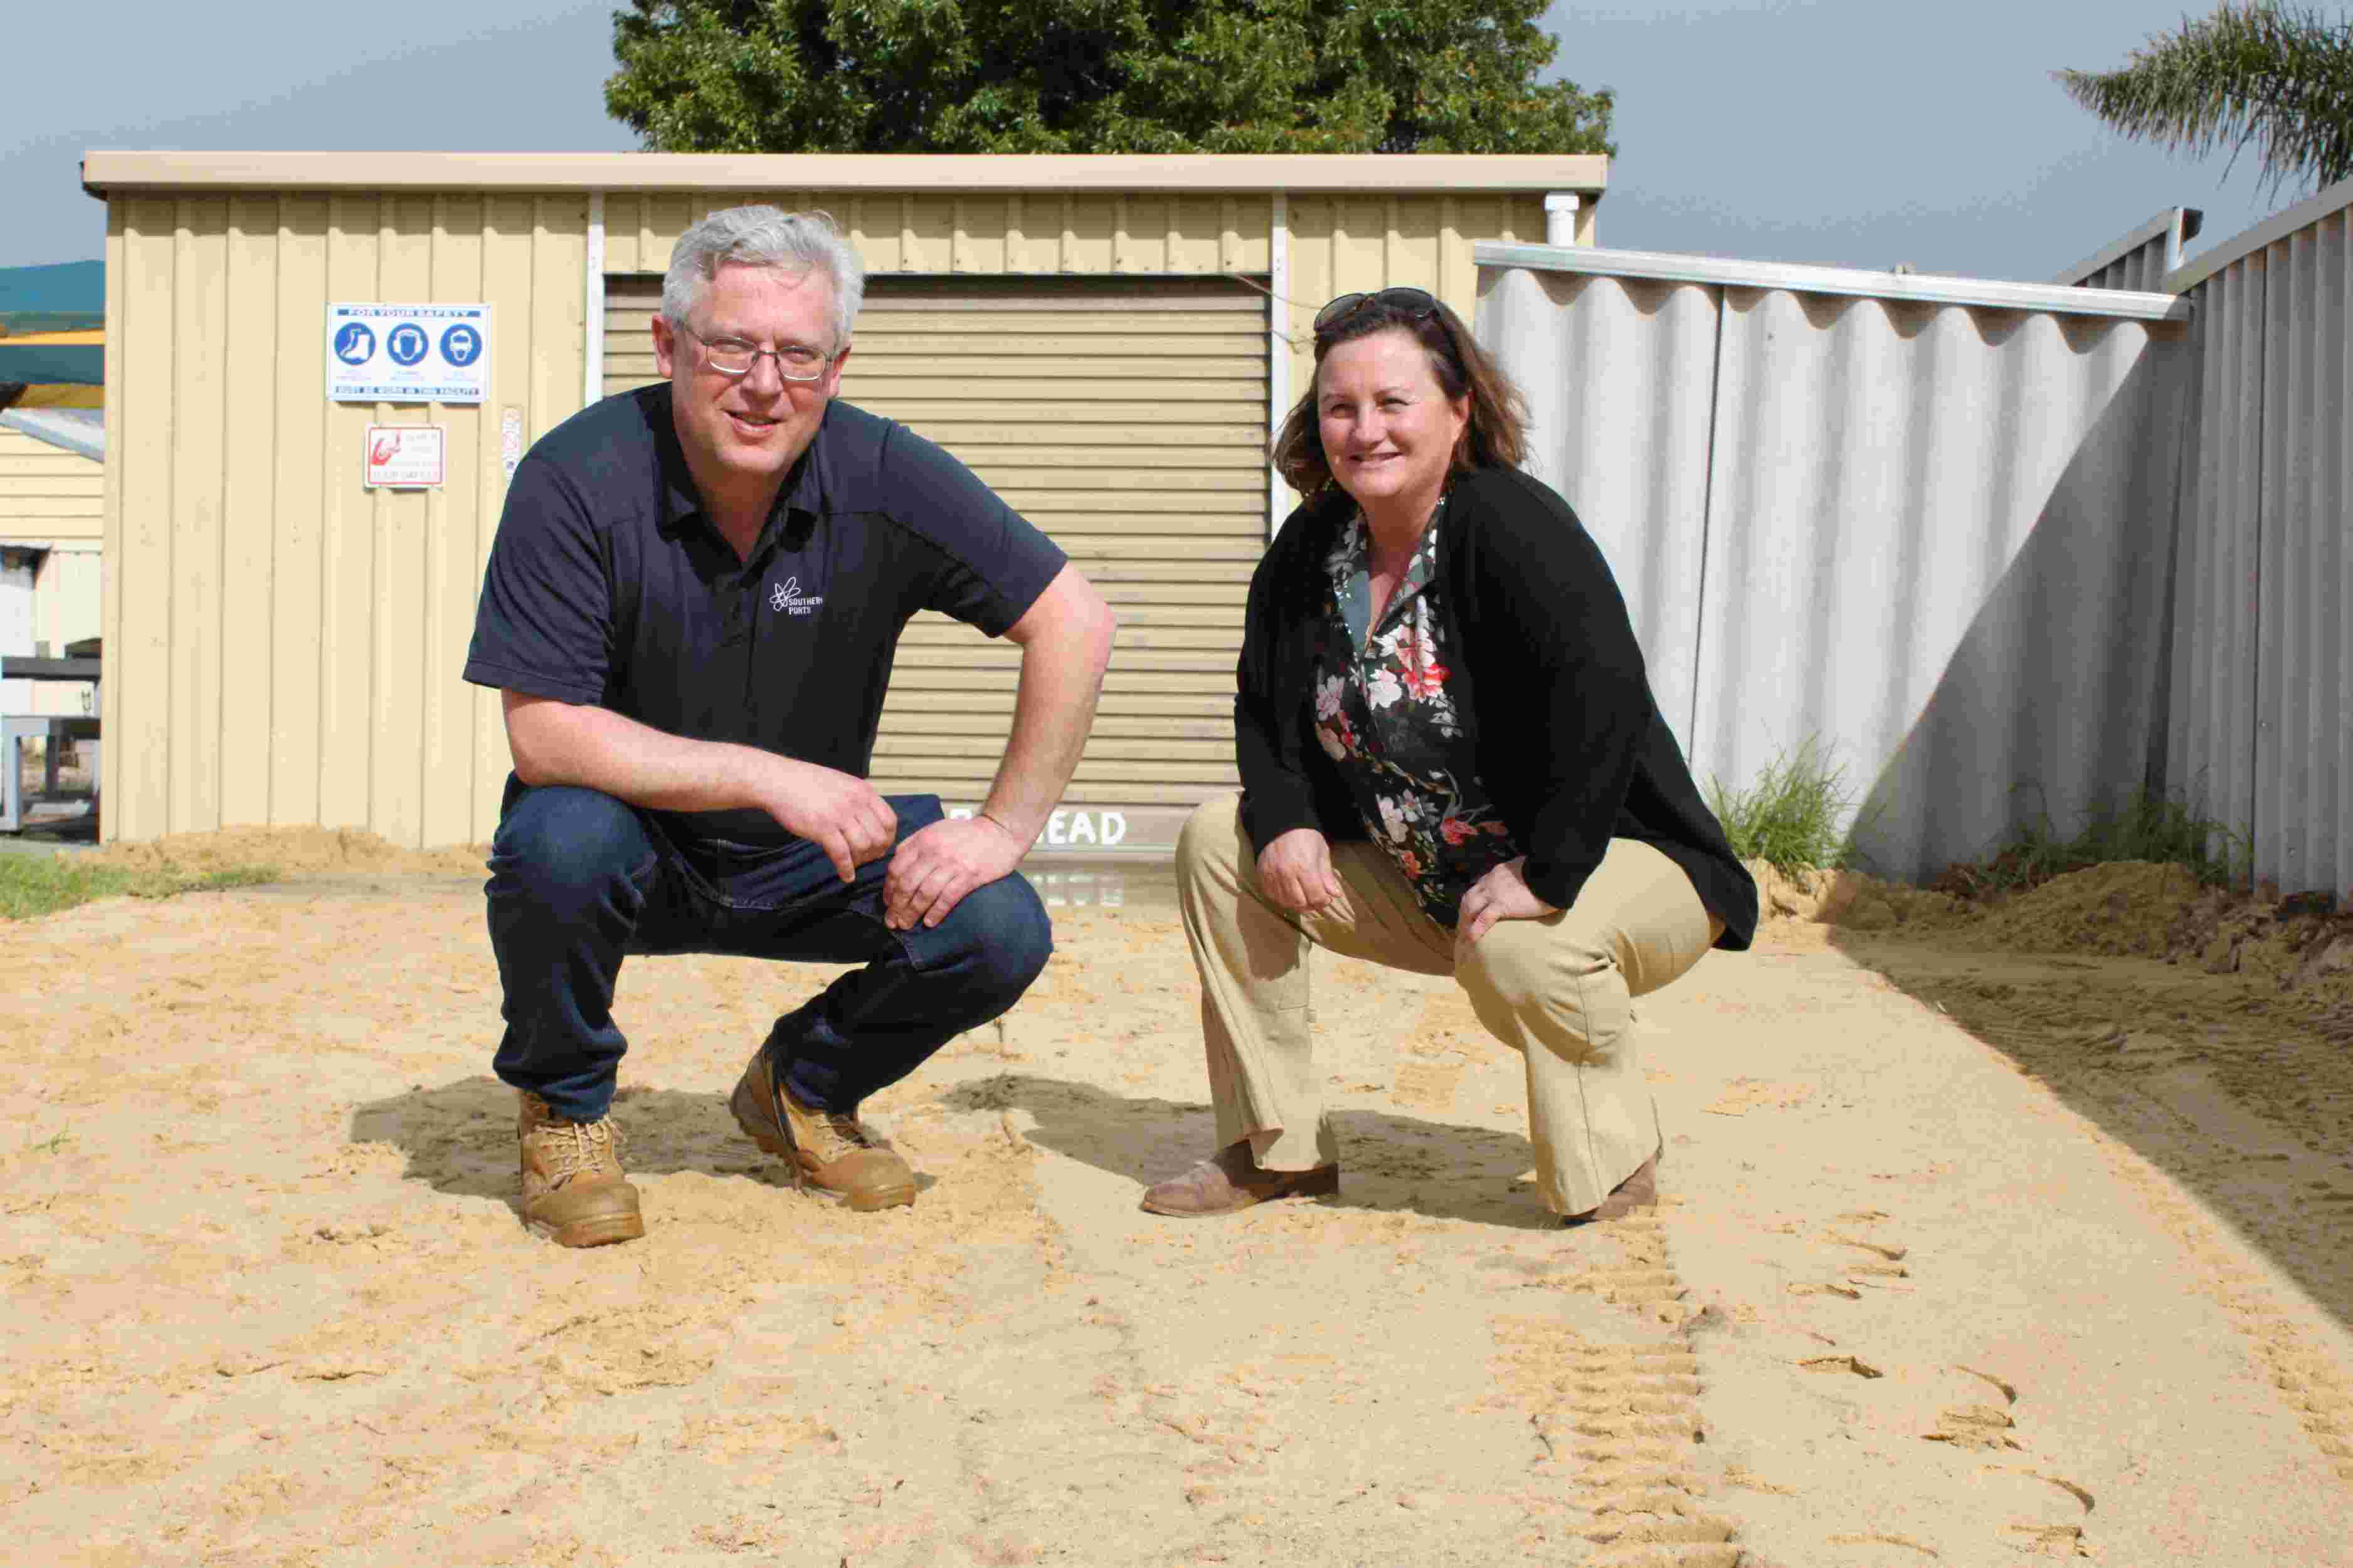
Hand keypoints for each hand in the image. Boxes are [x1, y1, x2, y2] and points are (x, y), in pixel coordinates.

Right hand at [760, 760, 897, 882]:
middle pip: (879, 837)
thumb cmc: (808, 783)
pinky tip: (846, 876)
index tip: (880, 846)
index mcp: (863, 791)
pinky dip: (846, 869)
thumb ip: (859, 800)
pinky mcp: (822, 828)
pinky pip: (842, 855)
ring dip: (860, 861)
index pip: (890, 821)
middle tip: (866, 858)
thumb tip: (870, 822)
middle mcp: (855, 803)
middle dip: (875, 853)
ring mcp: (839, 815)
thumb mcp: (843, 784)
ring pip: (863, 847)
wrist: (779, 781)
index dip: (888, 838)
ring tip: (853, 864)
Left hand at [884, 813, 1025, 929]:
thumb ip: (914, 843)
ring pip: (925, 893)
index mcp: (923, 840)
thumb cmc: (966, 833)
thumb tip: (896, 864)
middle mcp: (935, 852)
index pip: (897, 867)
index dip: (889, 889)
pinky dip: (936, 912)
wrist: (999, 832)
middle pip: (907, 883)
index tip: (888, 903)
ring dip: (912, 912)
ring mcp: (953, 864)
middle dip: (897, 906)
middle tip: (892, 921)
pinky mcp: (969, 876)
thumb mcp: (935, 829)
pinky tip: (929, 922)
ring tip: (906, 925)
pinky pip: (947, 898)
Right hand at [1256, 827, 1341, 915]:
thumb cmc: (1304, 836)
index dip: (1323, 901)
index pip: (1316, 896)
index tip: (1326, 898)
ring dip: (1296, 903)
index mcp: (1305, 867)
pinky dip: (1282, 899)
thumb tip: (1335, 894)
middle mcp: (1287, 874)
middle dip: (1311, 905)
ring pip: (1285, 902)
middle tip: (1315, 898)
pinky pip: (1272, 896)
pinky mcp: (1262, 876)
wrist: (1279, 824)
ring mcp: (1272, 876)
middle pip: (1300, 903)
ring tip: (1303, 896)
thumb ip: (1327, 875)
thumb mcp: (1321, 851)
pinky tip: (1289, 892)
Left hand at [1455, 857, 1558, 954]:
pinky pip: (1484, 918)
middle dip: (1464, 912)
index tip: (1473, 909)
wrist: (1552, 871)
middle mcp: (1491, 881)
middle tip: (1463, 926)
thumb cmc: (1546, 873)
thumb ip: (1522, 875)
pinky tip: (1471, 939)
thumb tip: (1527, 881)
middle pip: (1470, 897)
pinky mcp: (1502, 905)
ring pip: (1471, 907)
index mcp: (1498, 873)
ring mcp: (1495, 893)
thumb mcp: (1528, 870)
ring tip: (1464, 936)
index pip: (1480, 886)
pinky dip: (1475, 929)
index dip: (1474, 899)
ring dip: (1465, 922)